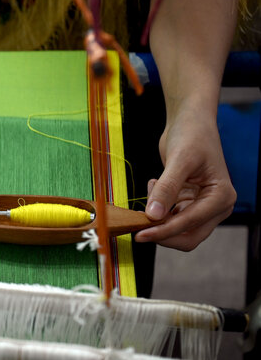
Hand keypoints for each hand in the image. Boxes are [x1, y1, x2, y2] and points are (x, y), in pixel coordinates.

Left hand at [135, 108, 235, 250]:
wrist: (189, 122)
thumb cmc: (192, 135)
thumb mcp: (179, 160)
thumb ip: (167, 188)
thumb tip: (154, 215)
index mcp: (221, 197)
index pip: (190, 224)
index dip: (163, 231)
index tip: (140, 234)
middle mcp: (216, 207)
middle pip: (188, 237)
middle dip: (162, 233)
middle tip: (137, 225)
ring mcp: (202, 207)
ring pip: (177, 230)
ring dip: (158, 219)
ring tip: (152, 188)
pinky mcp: (188, 203)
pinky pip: (170, 217)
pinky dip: (157, 208)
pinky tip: (154, 186)